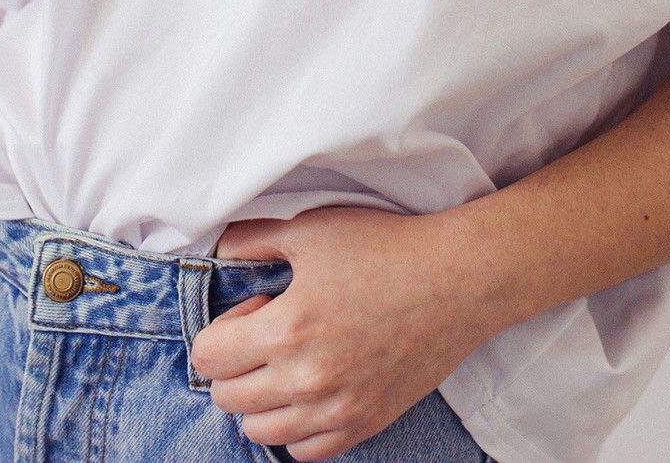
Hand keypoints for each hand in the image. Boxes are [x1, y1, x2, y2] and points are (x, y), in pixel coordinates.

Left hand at [192, 206, 491, 460]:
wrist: (460, 279)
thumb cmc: (387, 248)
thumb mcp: (313, 229)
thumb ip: (253, 239)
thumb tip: (219, 251)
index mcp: (287, 330)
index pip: (209, 356)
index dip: (224, 328)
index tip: (258, 306)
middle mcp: (307, 380)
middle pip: (227, 397)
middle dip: (235, 362)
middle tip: (272, 330)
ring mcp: (338, 409)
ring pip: (259, 430)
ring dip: (260, 397)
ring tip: (290, 361)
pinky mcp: (366, 423)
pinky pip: (305, 451)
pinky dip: (296, 427)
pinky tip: (313, 390)